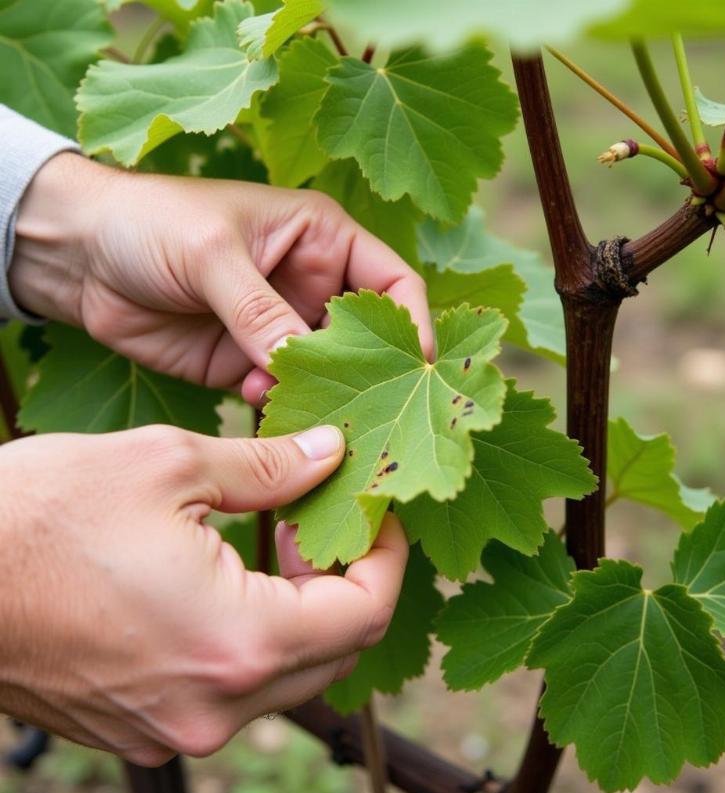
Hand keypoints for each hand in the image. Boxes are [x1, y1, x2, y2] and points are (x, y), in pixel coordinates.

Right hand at [0, 424, 407, 765]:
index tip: (378, 513)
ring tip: (275, 540)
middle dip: (348, 582)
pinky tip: (229, 580)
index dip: (387, 557)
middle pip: (335, 651)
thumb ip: (268, 467)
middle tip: (323, 520)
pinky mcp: (142, 725)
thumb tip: (330, 454)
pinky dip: (255, 637)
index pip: (365, 613)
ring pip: (288, 676)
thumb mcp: (168, 465)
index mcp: (237, 642)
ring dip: (303, 609)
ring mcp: (176, 727)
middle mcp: (215, 706)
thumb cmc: (40, 515)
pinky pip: (234, 689)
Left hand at [9, 153, 432, 403]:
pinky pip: (279, 395)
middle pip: (364, 340)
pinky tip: (256, 401)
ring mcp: (279, 331)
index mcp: (322, 240)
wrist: (79, 255)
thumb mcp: (213, 253)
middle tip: (364, 408)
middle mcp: (310, 287)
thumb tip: (302, 366)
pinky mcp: (245, 366)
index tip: (417, 366)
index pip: (391, 284)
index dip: (411, 322)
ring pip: (324, 375)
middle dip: (366, 373)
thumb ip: (262, 311)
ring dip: (320, 396)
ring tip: (303, 409)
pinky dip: (278, 406)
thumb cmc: (152, 222)